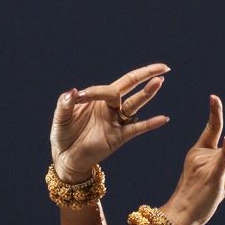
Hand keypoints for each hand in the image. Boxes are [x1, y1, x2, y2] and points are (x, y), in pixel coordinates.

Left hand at [50, 62, 171, 182]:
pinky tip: (163, 118)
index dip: (95, 91)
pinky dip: (150, 124)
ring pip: (134, 104)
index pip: (106, 88)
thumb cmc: (64, 135)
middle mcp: (109, 107)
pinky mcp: (118, 137)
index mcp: (97, 98)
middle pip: (130, 86)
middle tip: (162, 67)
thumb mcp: (61, 118)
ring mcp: (115, 121)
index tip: (79, 98)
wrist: (65, 158)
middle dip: (145, 75)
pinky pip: (137, 129)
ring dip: (146, 94)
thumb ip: (65, 104)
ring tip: (159, 81)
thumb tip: (73, 92)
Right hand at [162, 94, 224, 224]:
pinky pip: (222, 160)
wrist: (181, 215)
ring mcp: (206, 165)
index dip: (215, 113)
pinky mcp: (212, 177)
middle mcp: (202, 156)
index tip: (214, 98)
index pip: (211, 130)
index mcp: (199, 154)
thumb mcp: (222, 188)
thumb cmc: (198, 203)